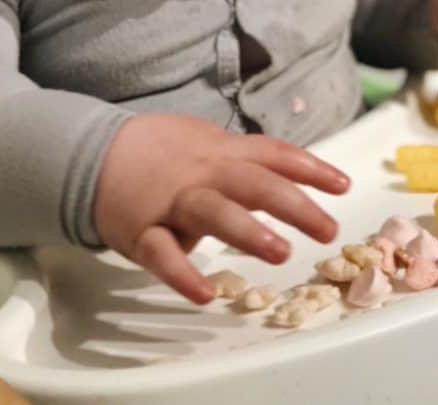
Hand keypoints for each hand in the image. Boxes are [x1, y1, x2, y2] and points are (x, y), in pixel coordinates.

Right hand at [93, 114, 349, 303]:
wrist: (93, 152)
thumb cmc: (161, 152)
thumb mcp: (207, 143)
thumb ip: (245, 159)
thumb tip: (293, 172)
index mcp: (222, 152)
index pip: (273, 154)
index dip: (309, 168)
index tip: (343, 185)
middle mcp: (202, 173)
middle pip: (253, 182)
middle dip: (293, 204)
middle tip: (328, 228)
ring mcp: (172, 201)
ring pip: (213, 212)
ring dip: (247, 230)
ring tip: (280, 251)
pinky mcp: (142, 231)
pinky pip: (162, 254)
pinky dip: (182, 272)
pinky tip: (204, 294)